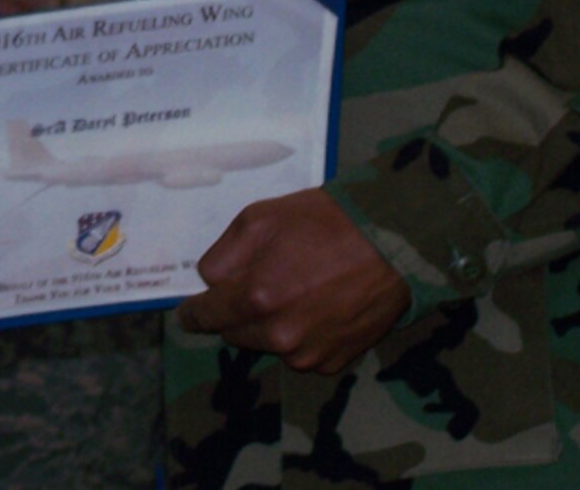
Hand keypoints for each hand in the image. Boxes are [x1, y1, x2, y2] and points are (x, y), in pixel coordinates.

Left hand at [174, 187, 408, 373]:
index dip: (194, 313)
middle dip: (237, 311)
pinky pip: (300, 353)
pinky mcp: (333, 362)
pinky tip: (319, 306)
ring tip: (297, 289)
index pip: (206, 316)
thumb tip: (208, 282)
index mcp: (255, 298)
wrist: (390, 241)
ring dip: (270, 324)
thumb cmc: (323, 221)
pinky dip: (301, 336)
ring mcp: (308, 354)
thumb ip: (223, 254)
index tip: (189, 313)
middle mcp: (279, 335)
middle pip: (235, 332)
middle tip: (258, 283)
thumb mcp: (259, 218)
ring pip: (268, 343)